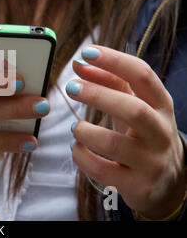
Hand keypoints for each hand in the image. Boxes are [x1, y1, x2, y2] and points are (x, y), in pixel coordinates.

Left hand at [67, 45, 185, 218]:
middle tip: (70, 87)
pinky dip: (81, 156)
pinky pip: (101, 170)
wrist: (167, 182)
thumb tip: (79, 63)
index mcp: (161, 105)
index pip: (142, 75)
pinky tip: (76, 147)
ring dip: (85, 131)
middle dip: (97, 95)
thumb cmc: (143, 133)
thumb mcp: (133, 105)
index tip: (86, 52)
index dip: (114, 61)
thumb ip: (108, 82)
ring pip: (112, 144)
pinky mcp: (136, 185)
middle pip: (132, 109)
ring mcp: (150, 161)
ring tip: (76, 127)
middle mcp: (160, 131)